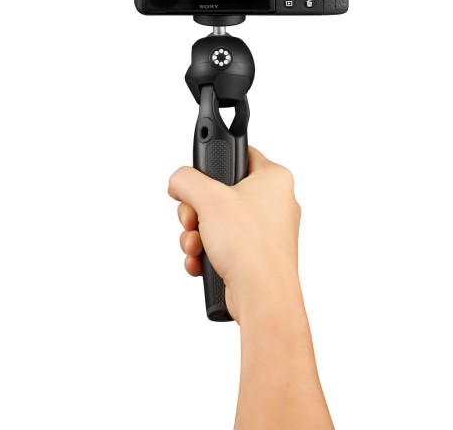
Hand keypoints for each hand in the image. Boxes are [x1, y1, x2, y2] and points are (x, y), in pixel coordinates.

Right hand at [168, 146, 301, 322]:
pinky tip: (199, 261)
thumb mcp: (208, 198)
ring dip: (196, 234)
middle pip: (220, 192)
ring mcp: (265, 231)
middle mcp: (274, 202)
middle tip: (192, 217)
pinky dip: (205, 252)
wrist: (262, 297)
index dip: (216, 162)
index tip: (198, 174)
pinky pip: (222, 245)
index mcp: (274, 178)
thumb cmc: (250, 246)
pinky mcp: (255, 255)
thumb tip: (178, 182)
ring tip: (196, 244)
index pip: (241, 154)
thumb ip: (186, 180)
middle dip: (196, 209)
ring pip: (217, 221)